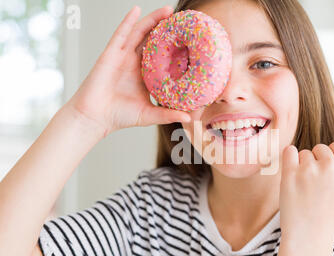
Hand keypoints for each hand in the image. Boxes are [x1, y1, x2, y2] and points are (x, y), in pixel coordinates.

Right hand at [65, 5, 190, 137]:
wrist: (95, 117)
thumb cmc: (119, 116)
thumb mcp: (150, 115)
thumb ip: (168, 114)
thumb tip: (189, 119)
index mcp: (145, 75)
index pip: (162, 56)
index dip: (174, 47)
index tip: (190, 41)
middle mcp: (135, 63)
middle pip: (153, 40)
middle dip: (166, 29)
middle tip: (182, 20)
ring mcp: (123, 56)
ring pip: (140, 33)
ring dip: (153, 20)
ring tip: (168, 10)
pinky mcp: (111, 54)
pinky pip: (121, 34)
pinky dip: (128, 21)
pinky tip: (137, 10)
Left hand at [279, 141, 333, 239]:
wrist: (308, 234)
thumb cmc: (331, 216)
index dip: (329, 160)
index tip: (326, 178)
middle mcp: (330, 166)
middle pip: (319, 148)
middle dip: (316, 162)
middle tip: (315, 186)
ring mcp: (310, 169)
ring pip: (303, 153)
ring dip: (301, 165)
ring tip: (305, 187)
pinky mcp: (291, 173)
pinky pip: (289, 151)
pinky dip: (288, 159)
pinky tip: (291, 176)